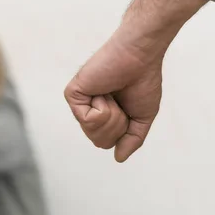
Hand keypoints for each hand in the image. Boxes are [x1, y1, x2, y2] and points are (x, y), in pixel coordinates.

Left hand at [65, 34, 162, 162]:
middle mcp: (87, 110)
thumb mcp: (141, 117)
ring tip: (112, 94)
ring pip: (93, 133)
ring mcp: (79, 103)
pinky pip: (88, 120)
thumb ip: (131, 139)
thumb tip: (118, 158)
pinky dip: (103, 108)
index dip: (123, 131)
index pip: (106, 143)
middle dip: (117, 126)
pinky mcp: (72, 95)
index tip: (128, 107)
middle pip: (99, 142)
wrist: (140, 56)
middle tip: (120, 101)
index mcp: (101, 115)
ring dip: (112, 116)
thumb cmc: (142, 81)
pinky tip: (103, 91)